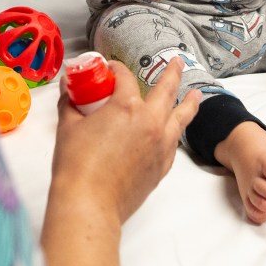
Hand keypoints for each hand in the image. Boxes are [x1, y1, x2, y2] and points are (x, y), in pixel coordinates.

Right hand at [47, 57, 199, 224]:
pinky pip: (174, 142)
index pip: (124, 77)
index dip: (115, 68)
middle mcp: (149, 122)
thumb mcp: (68, 127)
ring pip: (181, 117)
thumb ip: (70, 104)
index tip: (109, 69)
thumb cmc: (77, 166)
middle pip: (166, 89)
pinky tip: (174, 130)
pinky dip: (176, 131)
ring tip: (196, 95)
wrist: (90, 203)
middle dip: (172, 72)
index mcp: (126, 107)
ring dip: (189, 103)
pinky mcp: (162, 166)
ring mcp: (160, 145)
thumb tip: (68, 91)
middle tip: (177, 62)